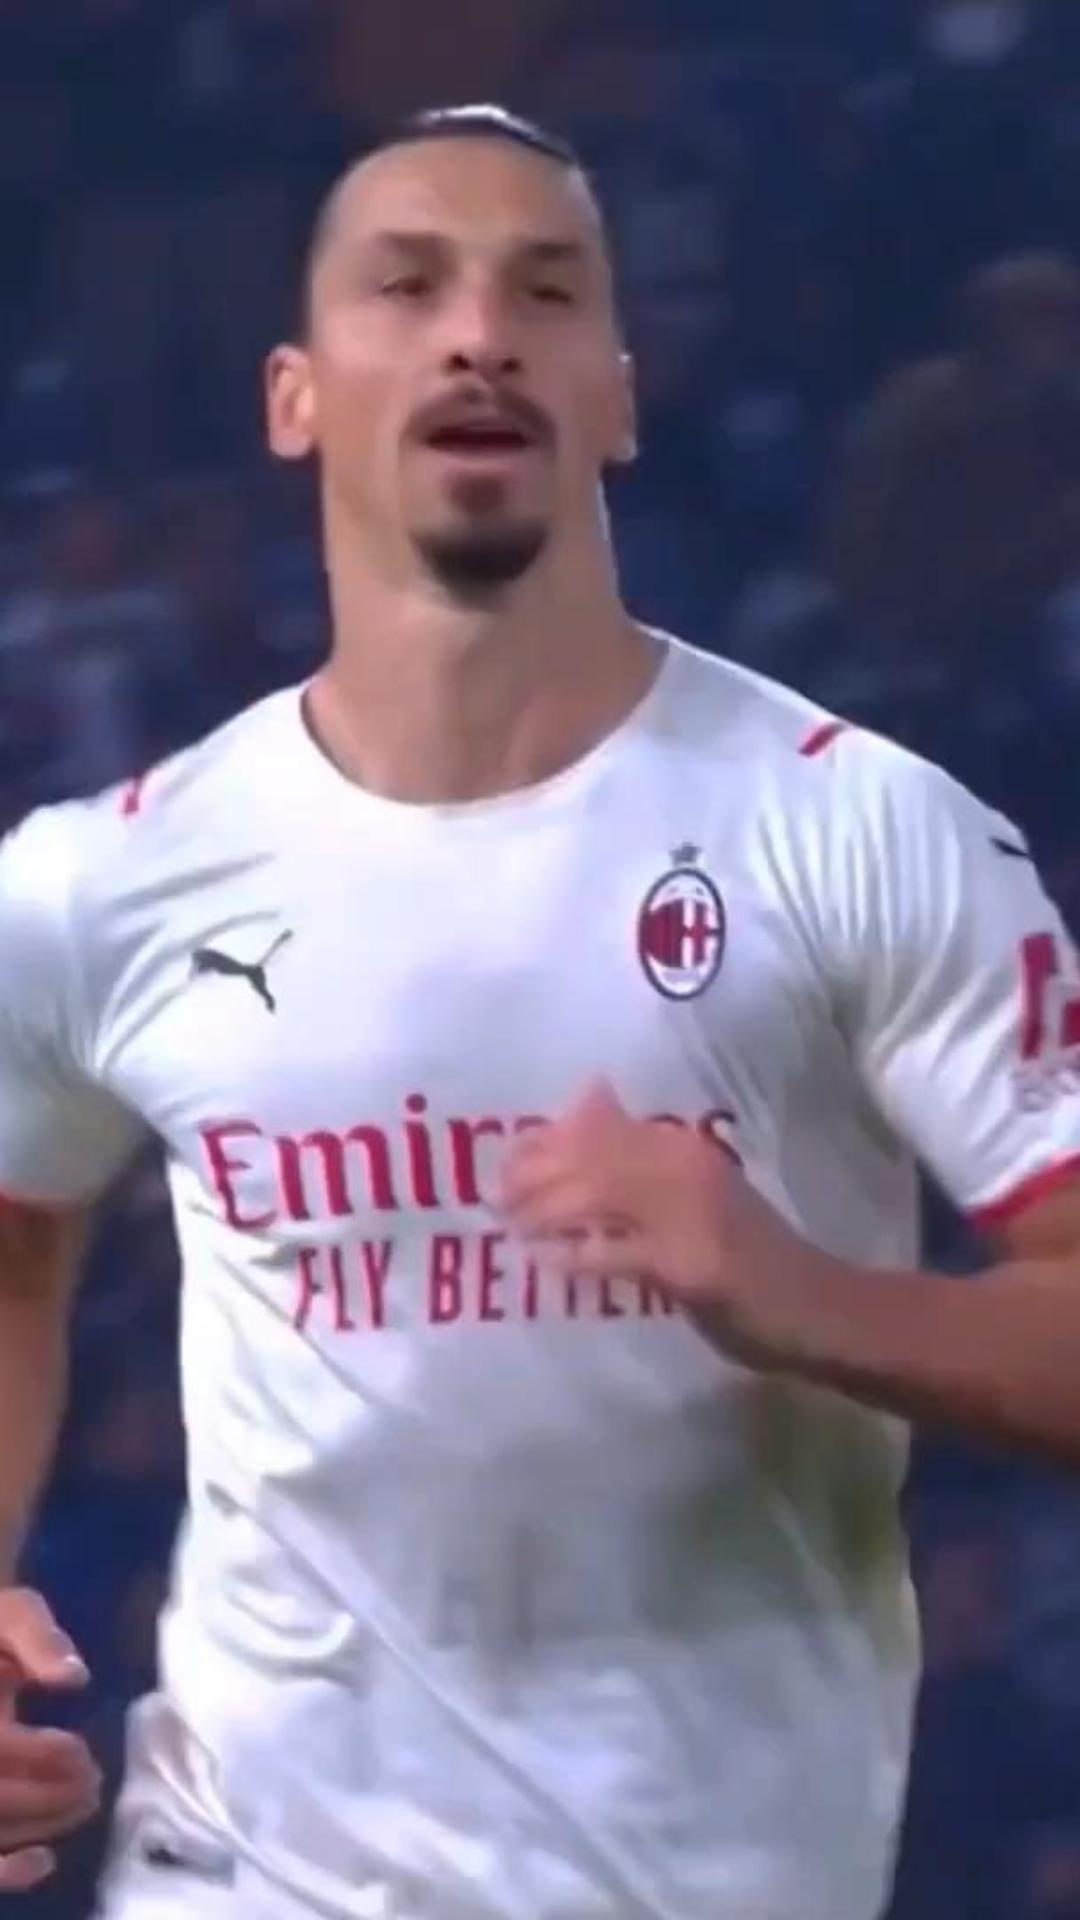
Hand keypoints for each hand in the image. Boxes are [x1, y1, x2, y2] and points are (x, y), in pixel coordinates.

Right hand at [0, 1591, 100, 1892]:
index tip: (79, 1747)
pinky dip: (6, 1870)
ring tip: (85, 1804)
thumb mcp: (13, 1612)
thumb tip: (74, 1679)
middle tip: (95, 1782)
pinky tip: (43, 1861)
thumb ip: (38, 1637)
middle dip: (49, 1796)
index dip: (41, 1755)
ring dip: (38, 1828)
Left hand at [500, 1082, 831, 1368]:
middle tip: (498, 1197)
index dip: (548, 1139)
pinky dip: (578, 1255)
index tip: (509, 1156)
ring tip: (513, 1227)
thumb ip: (643, 1163)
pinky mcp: (691, 1264)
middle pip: (591, 1156)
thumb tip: (586, 1107)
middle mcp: (685, 1167)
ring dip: (545, 1210)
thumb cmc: (752, 1254)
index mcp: (685, 1148)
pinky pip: (618, 1252)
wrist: (818, 1305)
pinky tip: (550, 1262)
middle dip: (536, 1174)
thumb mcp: (698, 1192)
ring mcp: (689, 1213)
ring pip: (597, 1195)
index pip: (602, 1125)